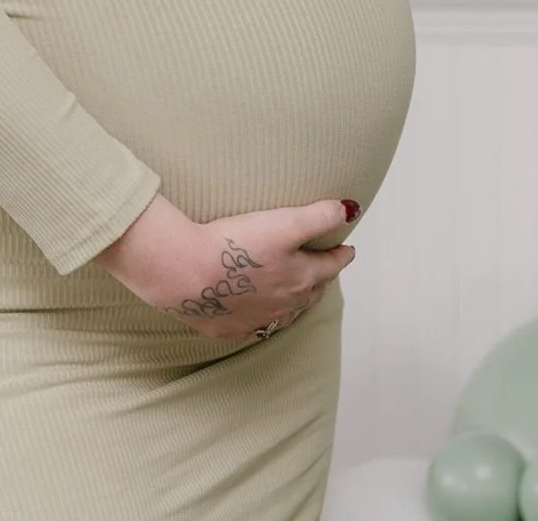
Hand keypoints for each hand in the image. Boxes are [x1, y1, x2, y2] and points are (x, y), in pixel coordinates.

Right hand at [92, 192, 358, 342]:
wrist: (188, 273)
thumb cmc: (237, 245)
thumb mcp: (285, 222)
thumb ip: (320, 216)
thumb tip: (350, 210)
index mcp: (301, 278)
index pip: (330, 266)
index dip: (341, 255)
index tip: (348, 249)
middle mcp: (285, 305)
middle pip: (312, 292)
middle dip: (320, 278)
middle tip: (323, 267)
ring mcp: (257, 320)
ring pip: (287, 312)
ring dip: (295, 300)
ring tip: (295, 290)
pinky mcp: (230, 329)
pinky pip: (255, 326)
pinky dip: (263, 316)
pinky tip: (257, 311)